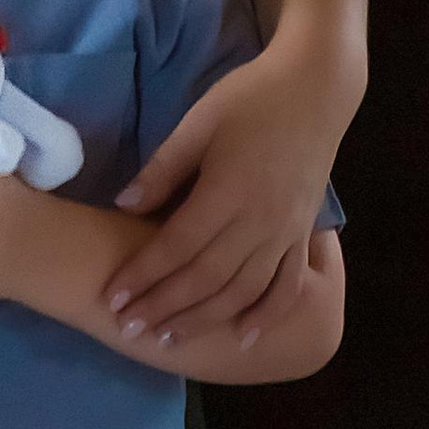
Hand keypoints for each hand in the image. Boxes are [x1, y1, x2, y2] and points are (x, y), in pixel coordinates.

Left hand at [105, 41, 349, 347]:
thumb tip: (122, 206)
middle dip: (165, 307)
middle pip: (207, 277)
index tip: (112, 298)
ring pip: (243, 289)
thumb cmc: (251, 99)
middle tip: (129, 329)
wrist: (317, 88)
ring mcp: (287, 231)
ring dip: (205, 319)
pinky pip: (288, 284)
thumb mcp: (199, 122)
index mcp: (229, 190)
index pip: (178, 245)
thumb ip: (163, 168)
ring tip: (169, 340)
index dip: (143, 275)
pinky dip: (268, 315)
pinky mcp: (304, 234)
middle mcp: (260, 219)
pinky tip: (244, 338)